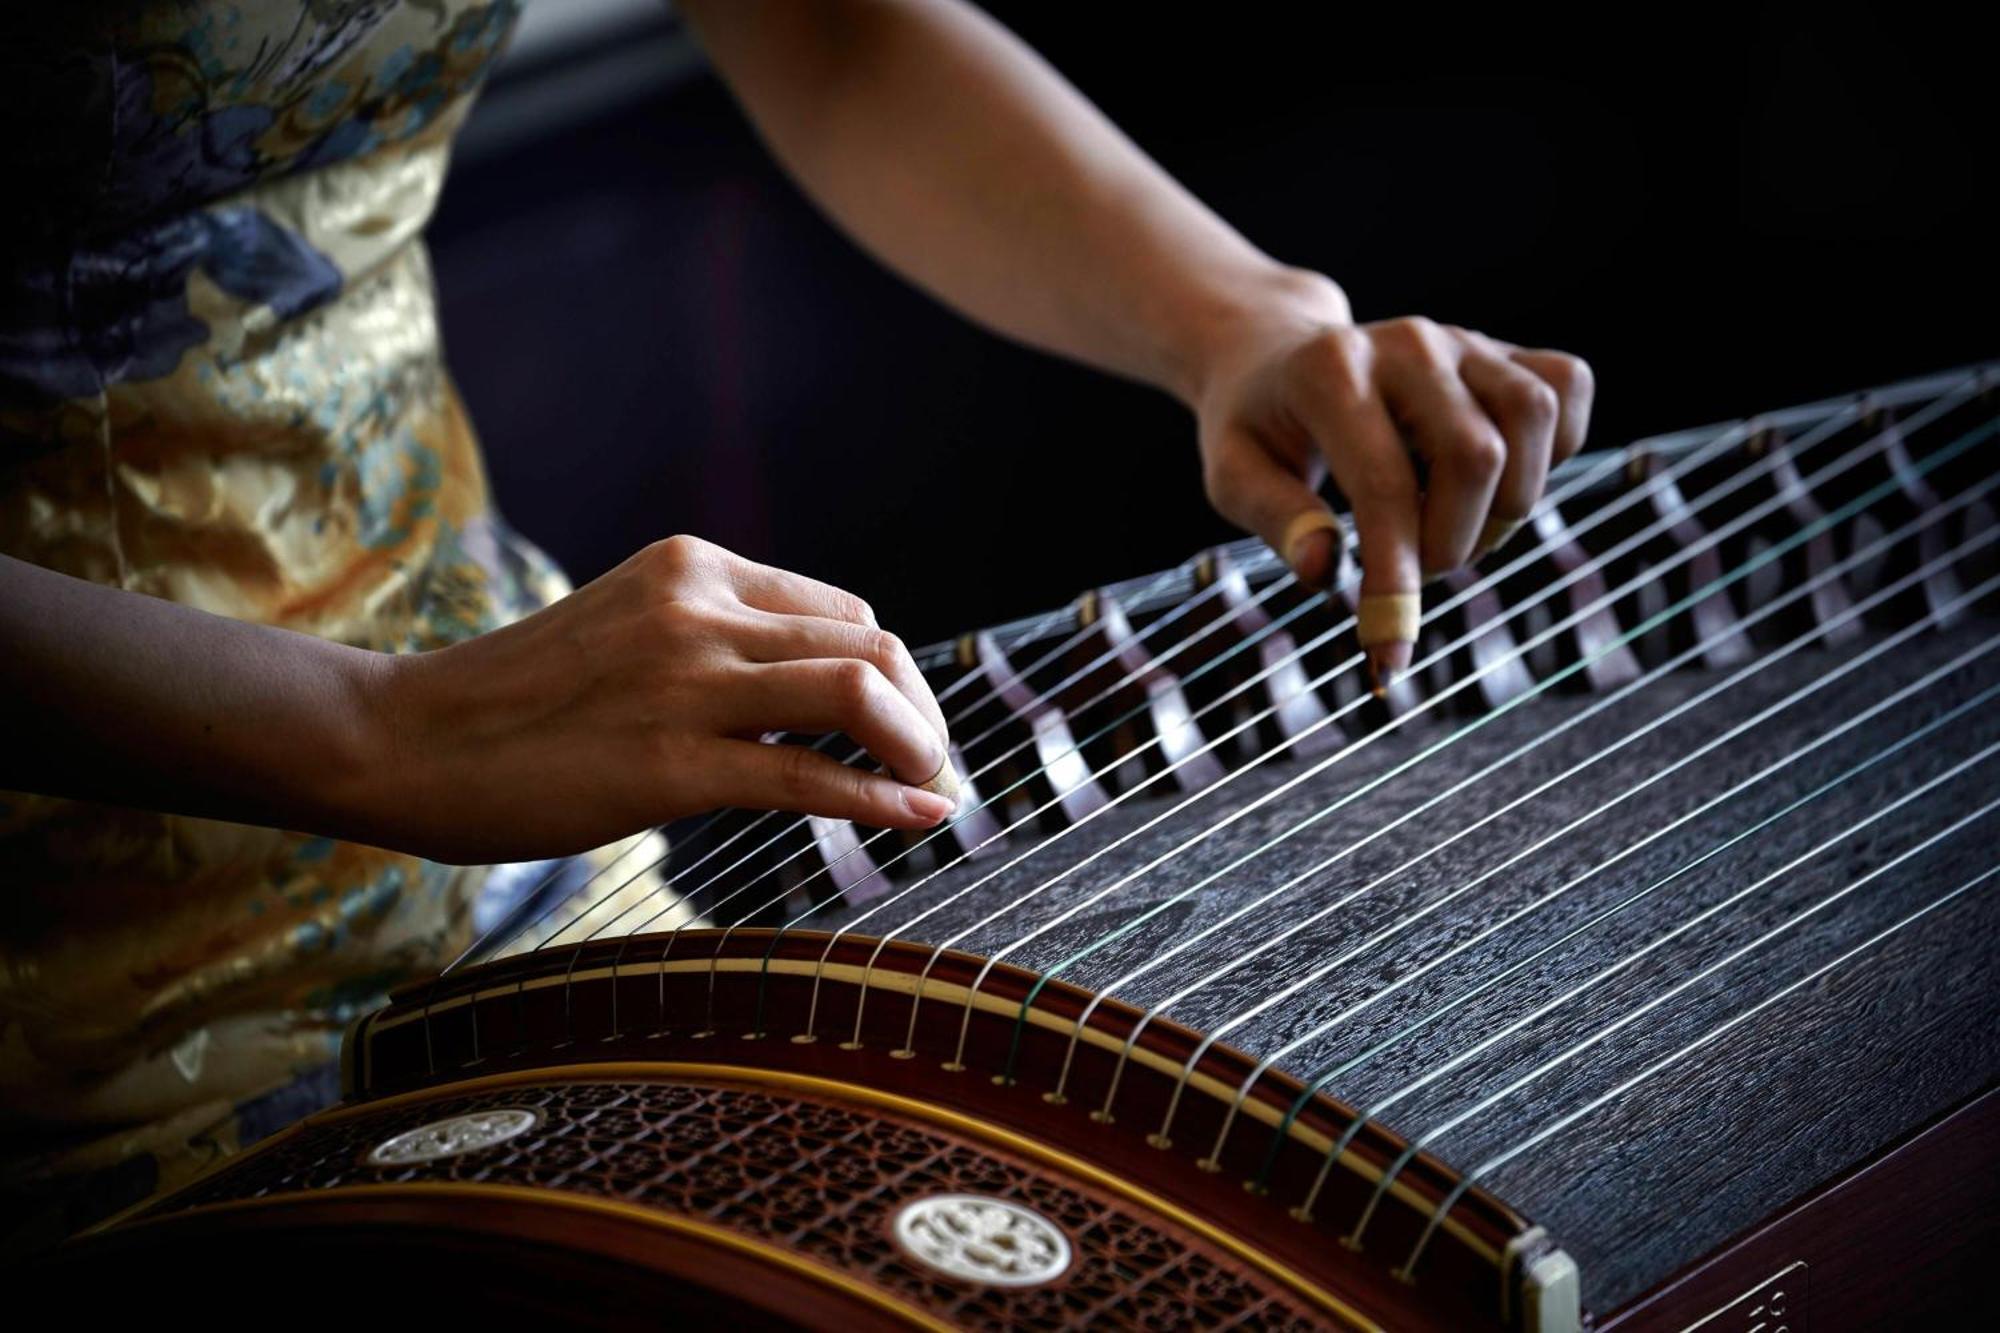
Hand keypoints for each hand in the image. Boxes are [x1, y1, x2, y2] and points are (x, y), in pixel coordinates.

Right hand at [367, 536, 954, 863]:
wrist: (404, 740)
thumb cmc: (516, 702)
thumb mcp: (625, 631)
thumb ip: (712, 646)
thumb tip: (811, 700)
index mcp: (690, 567)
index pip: (840, 608)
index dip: (890, 671)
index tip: (901, 724)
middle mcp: (696, 607)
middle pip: (868, 643)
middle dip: (921, 710)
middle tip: (930, 763)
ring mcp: (684, 681)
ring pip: (857, 691)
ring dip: (918, 746)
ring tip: (932, 788)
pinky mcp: (668, 764)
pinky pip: (807, 775)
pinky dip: (881, 798)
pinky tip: (918, 818)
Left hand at [1187, 269, 1593, 684]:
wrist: (1276, 355)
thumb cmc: (1257, 427)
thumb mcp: (1233, 474)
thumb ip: (1276, 518)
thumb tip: (1322, 571)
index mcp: (1329, 373)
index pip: (1383, 486)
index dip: (1395, 579)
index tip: (1390, 653)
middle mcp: (1406, 344)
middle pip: (1477, 455)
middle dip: (1453, 542)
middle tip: (1414, 569)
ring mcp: (1460, 339)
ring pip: (1533, 417)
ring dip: (1509, 504)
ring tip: (1452, 528)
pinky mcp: (1500, 349)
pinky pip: (1567, 386)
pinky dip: (1554, 447)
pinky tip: (1496, 480)